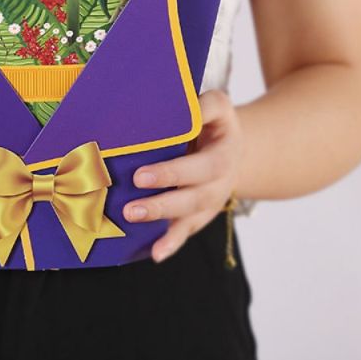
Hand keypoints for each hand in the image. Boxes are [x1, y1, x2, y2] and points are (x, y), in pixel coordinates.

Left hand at [122, 89, 243, 262]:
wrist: (230, 145)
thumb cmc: (213, 121)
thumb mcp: (216, 105)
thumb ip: (201, 105)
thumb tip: (178, 105)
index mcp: (224, 152)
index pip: (202, 166)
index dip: (172, 173)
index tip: (140, 176)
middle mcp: (220, 181)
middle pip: (194, 196)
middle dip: (161, 202)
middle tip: (129, 205)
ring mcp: (210, 200)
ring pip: (189, 216)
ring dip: (161, 221)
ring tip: (130, 218)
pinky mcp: (199, 213)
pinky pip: (187, 231)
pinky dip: (172, 243)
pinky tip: (156, 254)